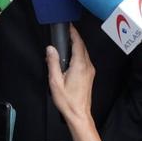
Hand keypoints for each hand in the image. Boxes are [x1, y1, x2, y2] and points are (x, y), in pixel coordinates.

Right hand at [46, 26, 99, 140]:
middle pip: (82, 46)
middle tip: (65, 33)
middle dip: (74, 38)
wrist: (79, 114)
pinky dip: (78, 54)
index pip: (78, 43)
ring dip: (76, 46)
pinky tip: (70, 57)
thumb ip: (53, 63)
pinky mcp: (90, 75)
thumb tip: (50, 49)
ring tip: (66, 43)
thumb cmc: (67, 100)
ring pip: (84, 53)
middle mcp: (87, 66)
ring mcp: (90, 71)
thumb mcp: (55, 81)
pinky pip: (85, 60)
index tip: (68, 26)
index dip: (73, 33)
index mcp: (79, 65)